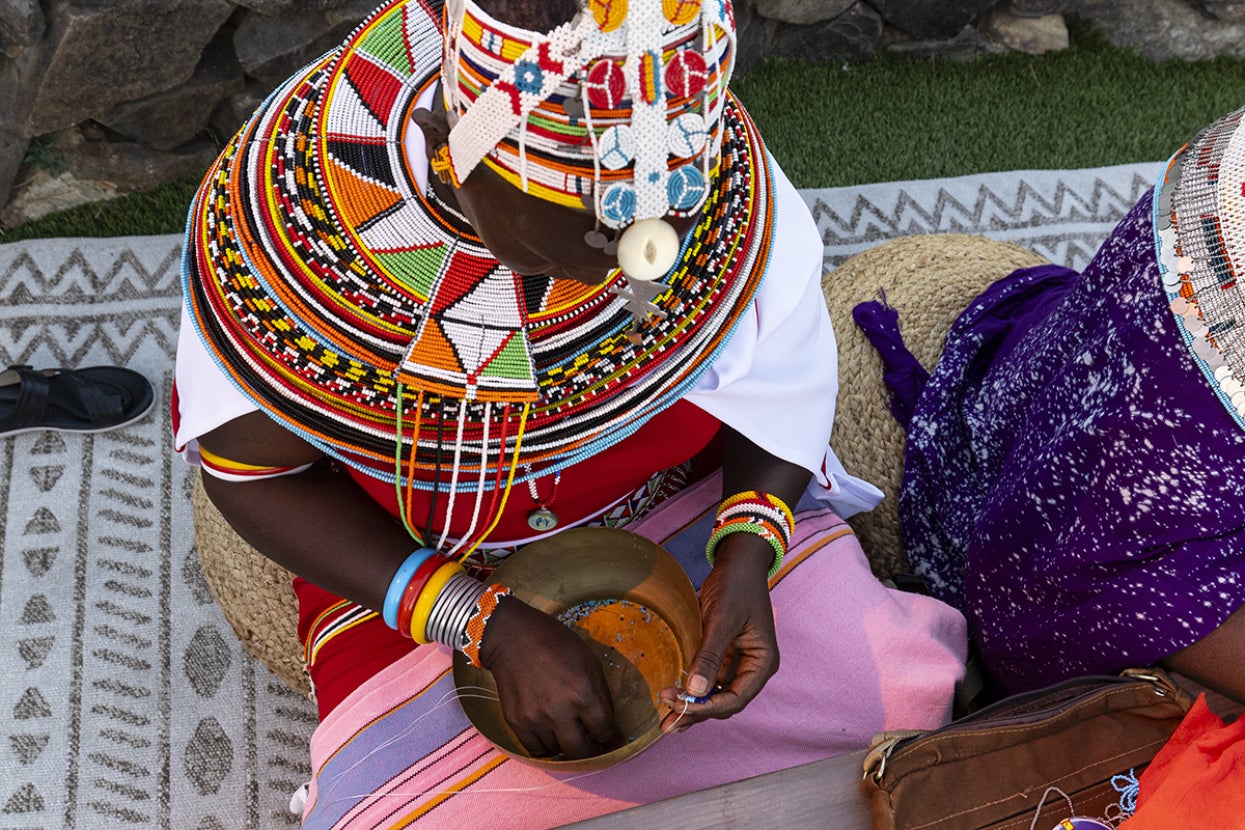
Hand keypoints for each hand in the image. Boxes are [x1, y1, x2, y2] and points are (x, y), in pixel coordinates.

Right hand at [479, 597, 622, 757]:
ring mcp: (534, 718)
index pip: (604, 729)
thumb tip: (606, 721)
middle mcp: (558, 709)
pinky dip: (547, 747)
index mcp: (581, 691)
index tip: (612, 738)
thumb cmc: (554, 642)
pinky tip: (552, 735)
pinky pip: (535, 750)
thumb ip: (600, 693)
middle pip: (581, 751)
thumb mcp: (588, 659)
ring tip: (569, 731)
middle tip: (595, 747)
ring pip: (558, 752)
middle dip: (593, 752)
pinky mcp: (515, 721)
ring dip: (567, 745)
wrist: (512, 636)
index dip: (612, 736)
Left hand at [658, 534, 778, 731]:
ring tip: (666, 720)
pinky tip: (674, 697)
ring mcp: (738, 664)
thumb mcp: (723, 619)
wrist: (738, 563)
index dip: (707, 707)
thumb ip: (710, 655)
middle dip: (697, 712)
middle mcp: (753, 668)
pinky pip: (708, 680)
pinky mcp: (723, 657)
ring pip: (716, 696)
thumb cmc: (736, 586)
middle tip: (667, 722)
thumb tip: (695, 690)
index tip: (680, 705)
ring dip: (693, 707)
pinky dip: (692, 691)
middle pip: (726, 702)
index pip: (736, 698)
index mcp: (763, 662)